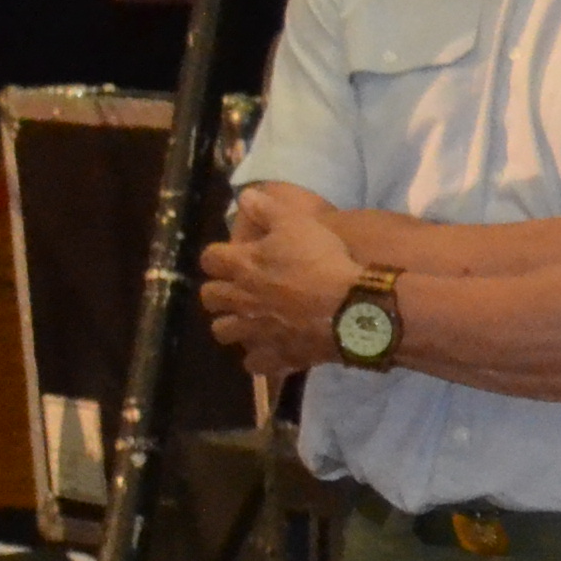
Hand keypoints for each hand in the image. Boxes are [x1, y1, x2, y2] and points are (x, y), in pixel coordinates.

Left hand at [199, 191, 356, 377]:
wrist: (350, 307)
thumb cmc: (322, 260)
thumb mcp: (298, 223)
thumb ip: (268, 209)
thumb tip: (245, 195)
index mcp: (242, 266)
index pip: (210, 259)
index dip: (217, 256)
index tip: (230, 255)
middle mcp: (240, 300)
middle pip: (210, 297)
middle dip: (218, 292)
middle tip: (237, 288)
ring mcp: (255, 331)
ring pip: (224, 332)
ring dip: (232, 325)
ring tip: (249, 320)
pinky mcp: (275, 356)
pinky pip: (254, 365)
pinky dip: (259, 358)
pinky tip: (271, 350)